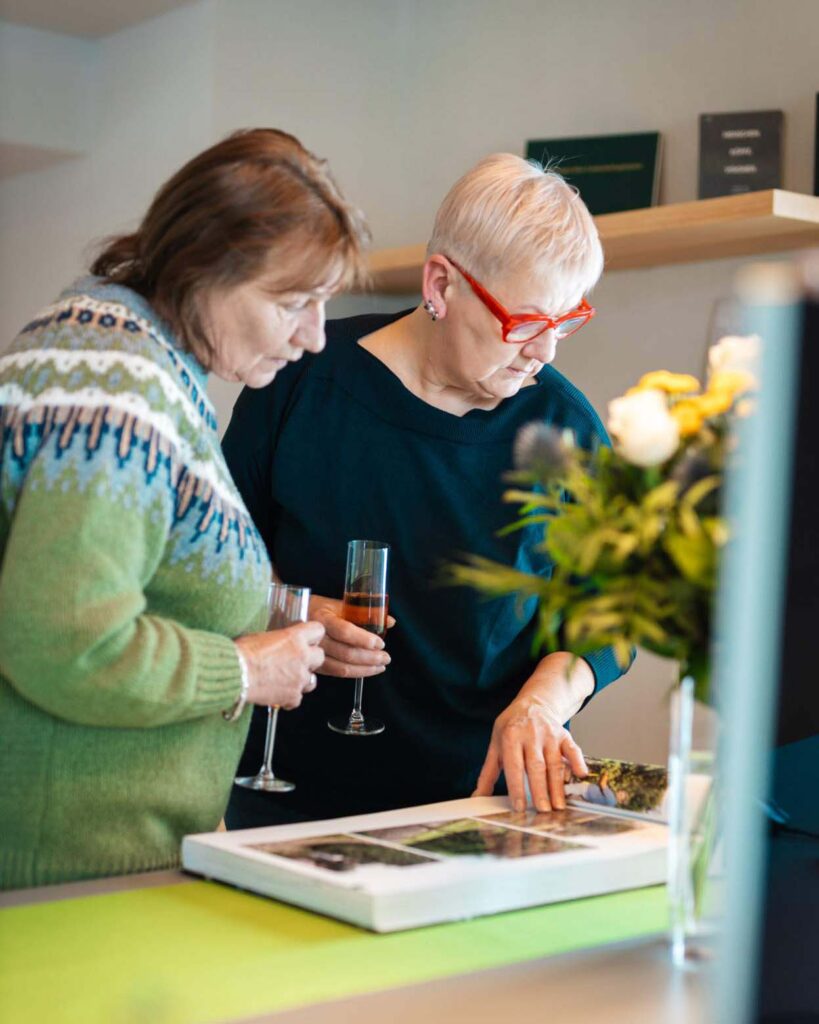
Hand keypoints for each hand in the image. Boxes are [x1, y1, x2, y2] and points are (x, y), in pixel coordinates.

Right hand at [236, 621, 324, 709]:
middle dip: (310, 659)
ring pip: (313, 680)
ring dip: (303, 679)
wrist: (234, 674)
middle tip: (297, 661)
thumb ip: (278, 640)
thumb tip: (279, 642)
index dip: (313, 635)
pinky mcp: (292, 696)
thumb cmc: (241, 653)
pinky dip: (289, 698)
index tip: (309, 639)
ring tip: (288, 679)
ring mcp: (299, 678)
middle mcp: (302, 657)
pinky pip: (297, 698)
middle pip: (320, 656)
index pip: (318, 630)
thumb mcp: (261, 636)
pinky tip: (278, 694)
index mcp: (294, 638)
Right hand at [308, 594, 394, 678]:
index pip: (345, 631)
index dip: (364, 639)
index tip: (380, 643)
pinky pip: (336, 673)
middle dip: (370, 658)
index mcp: (321, 619)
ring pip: (341, 668)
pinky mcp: (314, 665)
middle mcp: (315, 639)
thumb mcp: (335, 603)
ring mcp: (312, 655)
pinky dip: (354, 673)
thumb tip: (390, 621)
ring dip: (364, 669)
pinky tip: (366, 670)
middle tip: (386, 658)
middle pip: (346, 653)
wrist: (287, 618)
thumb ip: (363, 611)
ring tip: (380, 666)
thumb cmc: (315, 608)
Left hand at [473, 694, 587, 811]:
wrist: (533, 703)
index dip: (516, 787)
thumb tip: (477, 797)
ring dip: (557, 785)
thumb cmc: (511, 728)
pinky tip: (581, 774)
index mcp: (510, 737)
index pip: (513, 766)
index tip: (519, 807)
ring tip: (558, 806)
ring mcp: (549, 735)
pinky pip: (572, 749)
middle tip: (542, 810)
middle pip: (536, 766)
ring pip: (554, 762)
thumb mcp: (495, 745)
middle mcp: (531, 735)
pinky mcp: (564, 735)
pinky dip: (578, 761)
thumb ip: (488, 773)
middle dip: (539, 789)